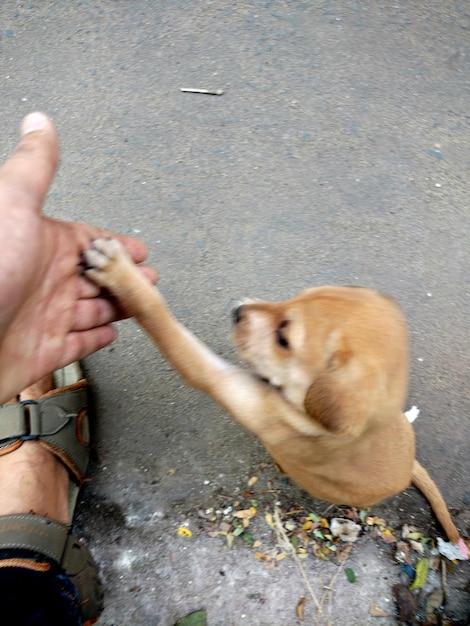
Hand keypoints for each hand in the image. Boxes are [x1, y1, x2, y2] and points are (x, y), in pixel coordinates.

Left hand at [0, 112, 156, 402]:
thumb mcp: (12, 206)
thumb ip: (34, 168)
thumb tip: (40, 124)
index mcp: (41, 245)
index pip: (90, 242)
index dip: (117, 245)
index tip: (139, 250)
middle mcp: (44, 280)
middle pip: (98, 277)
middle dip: (127, 277)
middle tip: (148, 279)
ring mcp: (45, 317)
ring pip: (95, 310)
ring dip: (121, 305)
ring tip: (143, 303)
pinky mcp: (44, 351)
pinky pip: (80, 343)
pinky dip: (98, 338)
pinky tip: (110, 332)